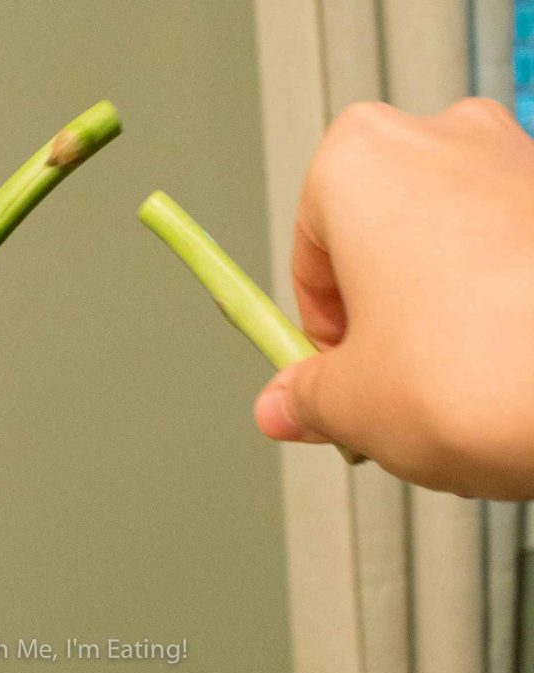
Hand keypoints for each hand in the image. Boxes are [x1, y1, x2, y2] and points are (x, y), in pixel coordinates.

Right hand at [253, 98, 533, 499]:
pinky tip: (516, 370)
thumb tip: (291, 405)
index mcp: (359, 163)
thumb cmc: (489, 366)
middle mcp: (444, 138)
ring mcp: (523, 160)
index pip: (310, 258)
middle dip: (386, 318)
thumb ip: (307, 399)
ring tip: (463, 389)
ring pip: (458, 248)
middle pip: (384, 242)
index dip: (319, 332)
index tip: (331, 373)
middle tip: (392, 385)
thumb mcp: (354, 404)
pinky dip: (510, 307)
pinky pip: (520, 254)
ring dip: (450, 315)